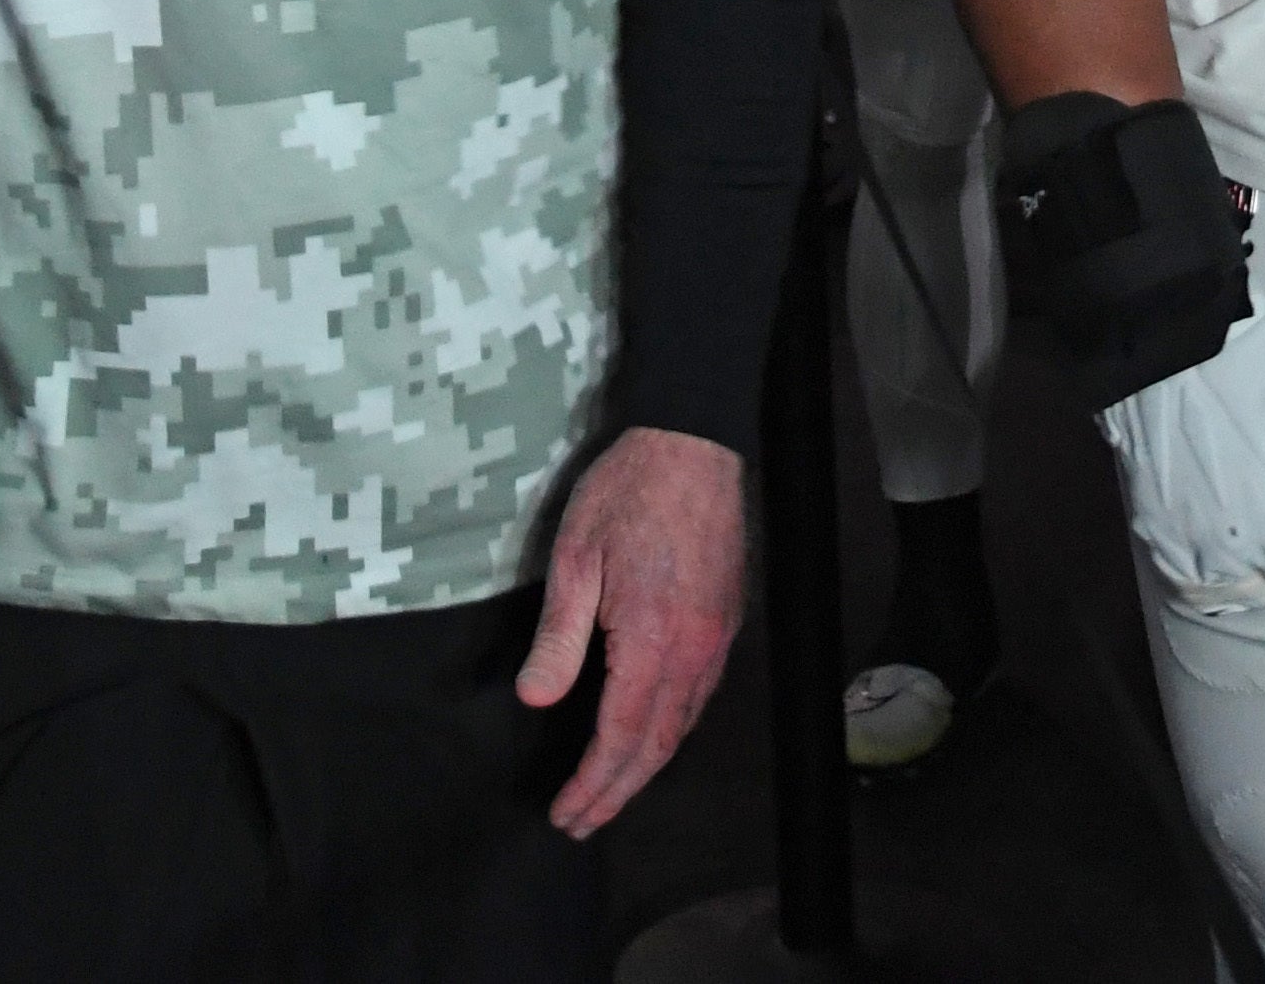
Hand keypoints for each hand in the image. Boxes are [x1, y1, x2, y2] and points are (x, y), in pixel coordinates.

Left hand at [518, 426, 745, 836]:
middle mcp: (695, 649)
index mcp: (654, 639)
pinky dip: (671, 731)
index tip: (564, 813)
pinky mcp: (726, 619)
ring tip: (610, 793)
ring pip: (684, 725)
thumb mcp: (576, 557)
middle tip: (581, 822)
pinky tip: (651, 736)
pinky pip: (700, 696)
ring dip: (645, 768)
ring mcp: (717, 636)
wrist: (694, 441)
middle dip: (618, 791)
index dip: (593, 783)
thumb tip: (538, 699)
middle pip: (657, 745)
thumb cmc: (626, 492)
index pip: (621, 736)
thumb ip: (559, 635)